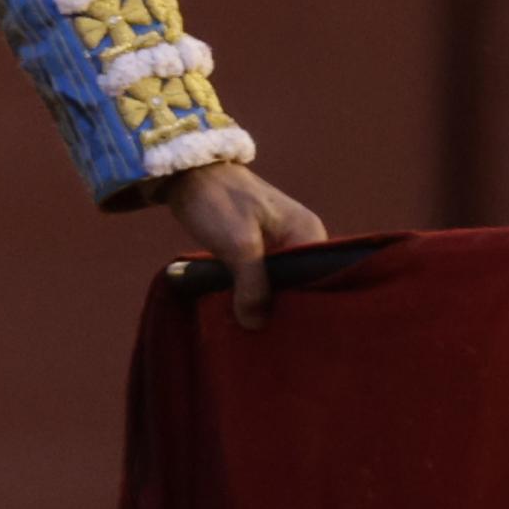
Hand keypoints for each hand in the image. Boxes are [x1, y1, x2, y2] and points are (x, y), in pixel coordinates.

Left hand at [153, 159, 327, 327]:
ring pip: (280, 283)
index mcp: (309, 232)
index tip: (288, 332)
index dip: (305, 307)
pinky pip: (264, 277)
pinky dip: (253, 291)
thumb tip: (257, 325)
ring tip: (252, 328)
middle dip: (283, 308)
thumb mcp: (238, 245)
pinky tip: (242, 312)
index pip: (321, 281)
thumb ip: (252, 284)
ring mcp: (281, 242)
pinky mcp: (259, 246)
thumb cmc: (217, 201)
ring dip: (265, 302)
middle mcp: (302, 238)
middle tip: (265, 334)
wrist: (187, 173)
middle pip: (302, 285)